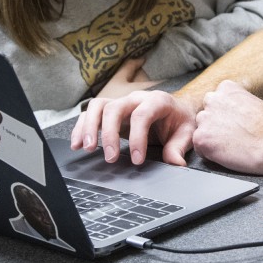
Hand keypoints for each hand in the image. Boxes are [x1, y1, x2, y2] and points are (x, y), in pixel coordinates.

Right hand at [70, 89, 197, 166]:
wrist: (175, 109)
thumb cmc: (179, 120)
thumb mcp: (186, 133)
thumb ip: (178, 147)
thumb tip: (175, 164)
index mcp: (157, 101)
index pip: (142, 115)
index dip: (137, 138)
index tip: (137, 161)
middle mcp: (136, 98)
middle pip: (115, 108)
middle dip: (109, 134)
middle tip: (110, 158)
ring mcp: (121, 102)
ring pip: (98, 106)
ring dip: (89, 126)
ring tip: (86, 148)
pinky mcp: (110, 111)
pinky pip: (90, 113)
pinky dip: (81, 127)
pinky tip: (77, 144)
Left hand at [191, 81, 262, 174]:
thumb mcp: (256, 102)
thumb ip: (239, 103)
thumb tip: (238, 110)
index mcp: (226, 88)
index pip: (215, 102)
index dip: (224, 115)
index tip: (234, 123)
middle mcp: (212, 100)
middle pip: (205, 115)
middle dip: (215, 126)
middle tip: (231, 136)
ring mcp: (205, 119)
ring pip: (202, 131)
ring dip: (212, 139)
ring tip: (231, 146)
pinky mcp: (201, 138)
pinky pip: (200, 148)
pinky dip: (211, 154)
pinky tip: (227, 154)